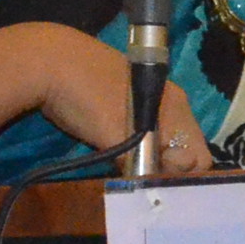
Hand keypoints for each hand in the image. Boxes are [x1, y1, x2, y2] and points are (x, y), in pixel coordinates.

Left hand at [26, 24, 209, 170]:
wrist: (46, 60)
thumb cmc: (84, 96)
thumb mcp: (113, 136)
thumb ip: (141, 163)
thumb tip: (156, 183)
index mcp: (175, 107)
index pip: (199, 157)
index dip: (179, 174)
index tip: (150, 177)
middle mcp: (171, 102)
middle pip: (184, 149)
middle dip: (165, 167)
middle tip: (136, 174)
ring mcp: (150, 99)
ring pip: (164, 141)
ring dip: (149, 158)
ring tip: (123, 163)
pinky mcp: (130, 100)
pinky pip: (147, 131)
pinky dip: (137, 146)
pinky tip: (115, 148)